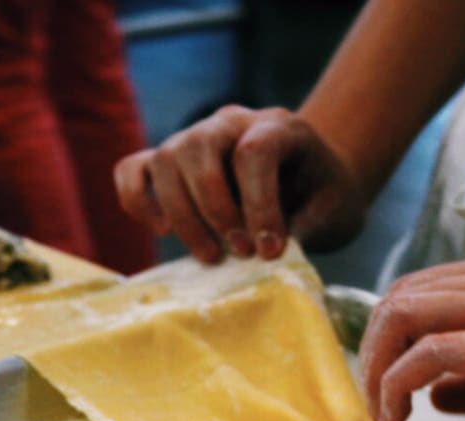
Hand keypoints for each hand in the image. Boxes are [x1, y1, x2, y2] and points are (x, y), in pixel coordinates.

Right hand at [114, 105, 364, 264]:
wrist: (313, 180)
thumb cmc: (322, 197)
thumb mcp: (332, 210)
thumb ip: (303, 226)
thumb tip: (263, 252)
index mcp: (278, 126)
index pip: (253, 151)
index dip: (259, 205)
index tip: (270, 251)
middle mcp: (230, 122)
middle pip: (198, 147)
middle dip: (215, 210)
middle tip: (239, 253)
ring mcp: (194, 136)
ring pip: (165, 159)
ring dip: (182, 216)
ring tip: (210, 256)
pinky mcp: (169, 161)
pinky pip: (132, 169)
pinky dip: (136, 201)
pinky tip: (164, 230)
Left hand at [360, 248, 464, 420]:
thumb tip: (432, 396)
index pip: (419, 289)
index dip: (386, 339)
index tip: (384, 387)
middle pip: (401, 298)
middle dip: (371, 355)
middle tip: (376, 406)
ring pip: (407, 316)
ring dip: (377, 371)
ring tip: (384, 417)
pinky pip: (437, 352)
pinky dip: (400, 384)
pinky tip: (403, 418)